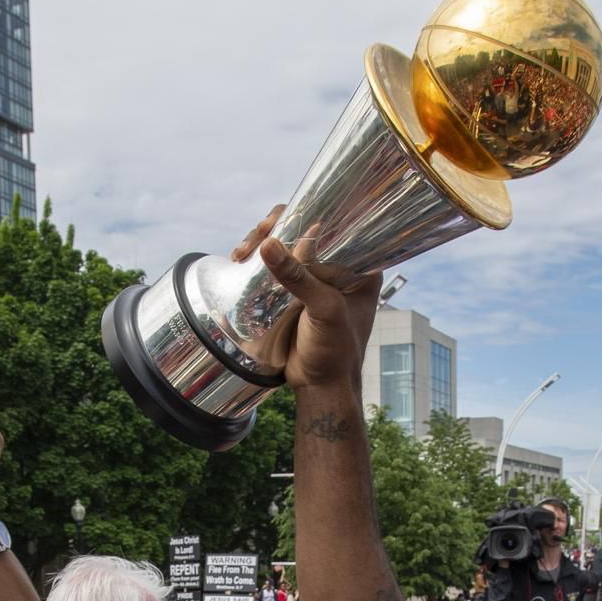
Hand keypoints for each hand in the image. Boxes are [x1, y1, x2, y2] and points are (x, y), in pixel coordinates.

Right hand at [233, 207, 381, 392]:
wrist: (320, 386)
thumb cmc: (336, 351)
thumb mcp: (323, 310)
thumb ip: (298, 277)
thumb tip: (266, 245)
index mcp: (360, 266)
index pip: (335, 223)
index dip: (306, 214)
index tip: (278, 221)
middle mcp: (339, 266)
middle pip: (306, 229)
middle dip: (277, 226)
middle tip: (257, 235)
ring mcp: (314, 278)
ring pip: (287, 245)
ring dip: (262, 241)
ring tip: (241, 252)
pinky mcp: (294, 291)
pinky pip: (275, 266)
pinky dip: (258, 260)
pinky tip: (241, 259)